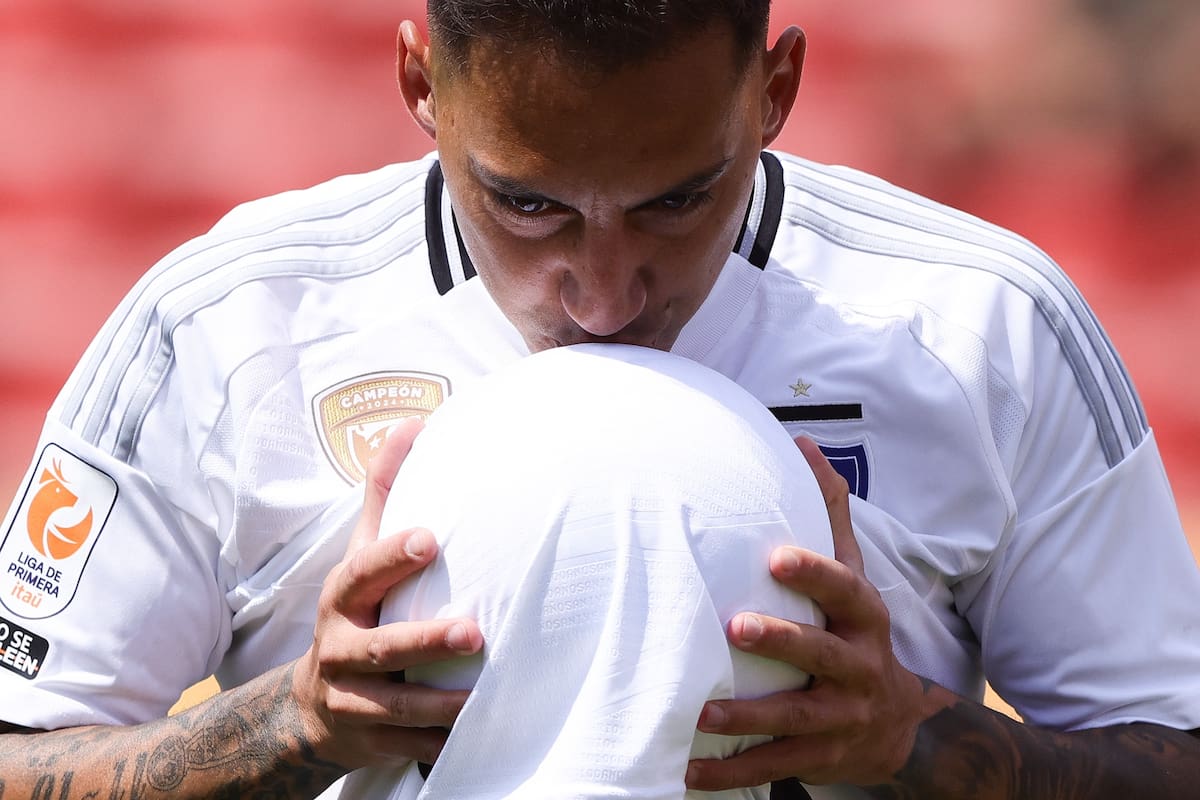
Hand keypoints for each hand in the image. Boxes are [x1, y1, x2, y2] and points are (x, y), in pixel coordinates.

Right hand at [293, 416, 482, 769]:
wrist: (315, 706)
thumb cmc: (359, 610)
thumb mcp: (362, 554)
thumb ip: (386, 494)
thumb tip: (413, 422)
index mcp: (343, 598)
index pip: (362, 573)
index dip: (391, 557)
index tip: (429, 540)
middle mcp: (340, 649)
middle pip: (379, 647)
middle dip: (423, 640)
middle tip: (473, 630)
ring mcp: (352, 700)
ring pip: (394, 707)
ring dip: (437, 704)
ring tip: (480, 698)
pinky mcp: (370, 741)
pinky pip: (407, 746)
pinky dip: (438, 745)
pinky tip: (474, 737)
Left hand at [686, 437, 926, 789]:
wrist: (896, 722)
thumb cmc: (853, 631)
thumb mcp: (852, 576)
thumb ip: (828, 514)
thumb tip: (801, 442)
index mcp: (864, 618)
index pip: (844, 589)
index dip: (815, 573)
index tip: (776, 557)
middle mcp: (858, 667)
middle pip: (821, 655)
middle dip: (782, 642)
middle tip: (735, 628)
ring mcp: (843, 717)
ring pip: (797, 721)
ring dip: (748, 718)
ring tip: (702, 715)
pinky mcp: (824, 757)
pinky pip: (777, 764)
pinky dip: (733, 770)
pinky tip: (690, 771)